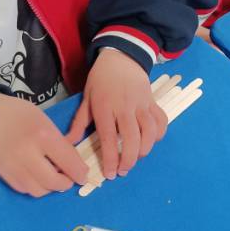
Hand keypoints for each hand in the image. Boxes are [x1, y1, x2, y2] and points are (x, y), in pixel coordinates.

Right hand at [0, 92, 87, 196]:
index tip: (83, 176)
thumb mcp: (48, 124)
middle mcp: (26, 152)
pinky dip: (34, 186)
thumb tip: (76, 170)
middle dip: (65, 183)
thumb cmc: (25, 117)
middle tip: (68, 178)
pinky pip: (24, 189)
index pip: (68, 162)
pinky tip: (36, 175)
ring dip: (49, 187)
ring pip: (38, 191)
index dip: (79, 173)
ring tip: (51, 175)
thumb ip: (62, 147)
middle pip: (52, 182)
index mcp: (42, 135)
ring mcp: (11, 165)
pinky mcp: (2, 172)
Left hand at [67, 49, 166, 179]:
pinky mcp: (153, 102)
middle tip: (123, 170)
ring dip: (145, 149)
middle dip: (129, 159)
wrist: (121, 57)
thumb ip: (79, 123)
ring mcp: (142, 104)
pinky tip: (151, 141)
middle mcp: (125, 107)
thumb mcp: (86, 99)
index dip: (111, 158)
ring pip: (150, 131)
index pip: (109, 138)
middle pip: (132, 138)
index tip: (110, 174)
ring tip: (136, 157)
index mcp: (105, 107)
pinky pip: (161, 120)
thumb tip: (68, 144)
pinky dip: (159, 134)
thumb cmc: (101, 80)